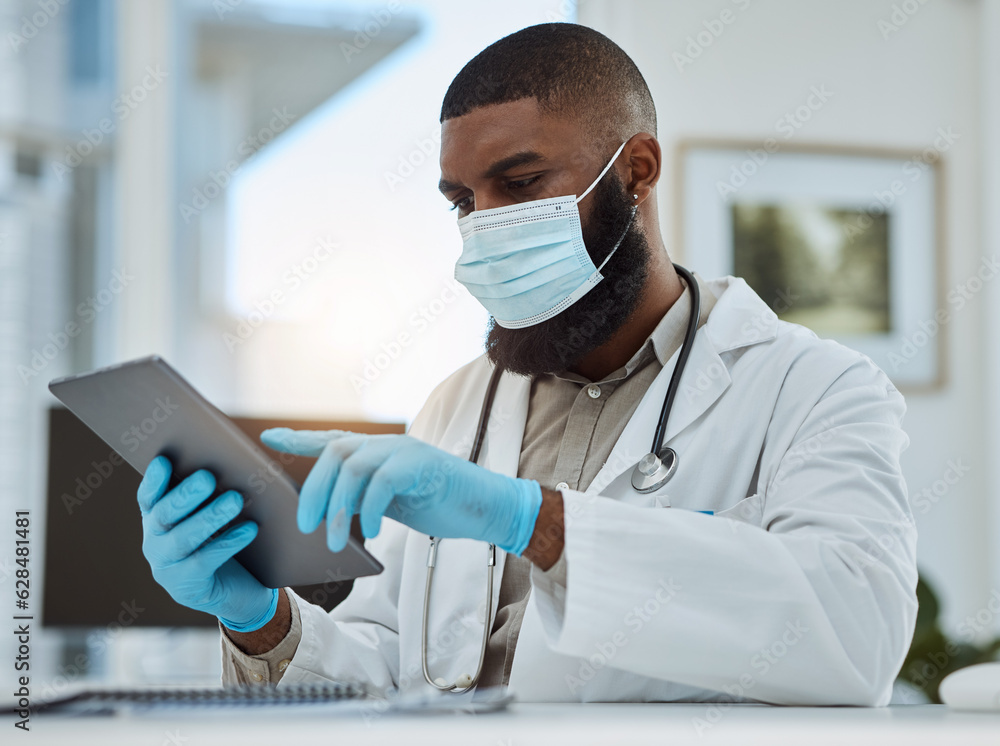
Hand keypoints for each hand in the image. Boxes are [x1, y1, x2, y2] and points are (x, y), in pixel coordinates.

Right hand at [136, 455, 278, 631]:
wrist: (237, 593)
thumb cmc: (224, 542)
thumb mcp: (212, 517)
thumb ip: (209, 495)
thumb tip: (229, 462)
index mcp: (156, 521)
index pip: (148, 498)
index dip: (154, 481)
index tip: (164, 460)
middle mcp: (154, 544)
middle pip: (164, 515)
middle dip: (185, 495)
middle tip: (209, 477)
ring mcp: (167, 569)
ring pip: (184, 539)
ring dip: (210, 517)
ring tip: (235, 499)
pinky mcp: (187, 588)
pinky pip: (206, 562)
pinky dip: (228, 543)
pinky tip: (250, 529)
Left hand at [260, 429, 542, 554]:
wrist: (486, 507)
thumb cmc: (439, 506)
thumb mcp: (392, 503)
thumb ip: (362, 498)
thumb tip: (327, 514)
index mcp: (378, 452)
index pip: (331, 441)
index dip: (298, 438)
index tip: (267, 437)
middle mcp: (387, 445)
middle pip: (334, 453)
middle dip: (313, 490)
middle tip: (305, 526)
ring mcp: (404, 451)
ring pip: (353, 466)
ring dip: (337, 505)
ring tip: (333, 540)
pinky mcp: (421, 465)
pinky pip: (382, 481)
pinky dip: (369, 509)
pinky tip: (367, 533)